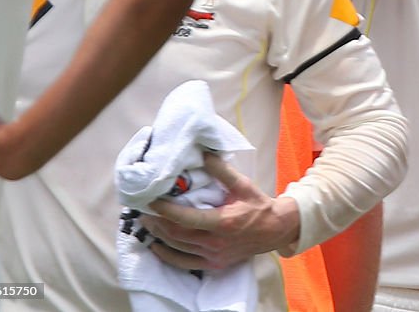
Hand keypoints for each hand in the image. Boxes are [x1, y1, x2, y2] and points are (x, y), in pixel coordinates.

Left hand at [141, 153, 298, 269]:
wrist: (275, 230)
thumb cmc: (258, 206)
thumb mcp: (243, 185)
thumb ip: (222, 171)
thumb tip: (204, 154)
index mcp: (223, 222)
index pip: (185, 218)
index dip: (165, 210)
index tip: (151, 201)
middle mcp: (216, 242)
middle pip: (176, 234)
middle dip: (157, 222)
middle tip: (143, 210)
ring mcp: (214, 255)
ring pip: (177, 248)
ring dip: (159, 236)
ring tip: (147, 223)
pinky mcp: (213, 264)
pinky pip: (184, 263)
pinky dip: (167, 255)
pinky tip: (157, 246)